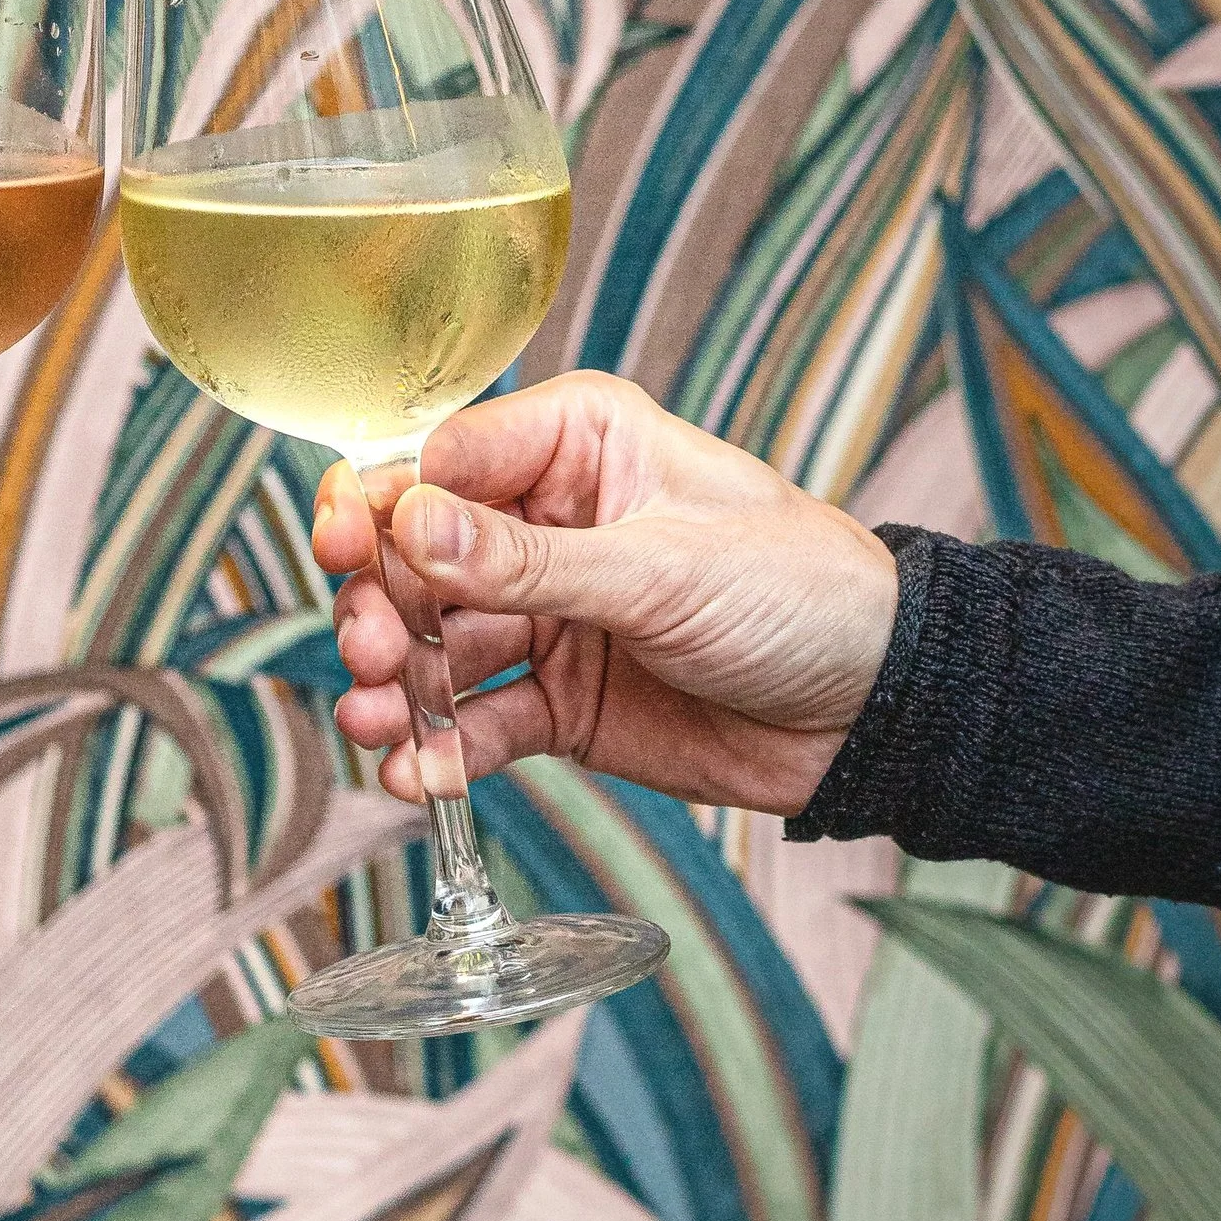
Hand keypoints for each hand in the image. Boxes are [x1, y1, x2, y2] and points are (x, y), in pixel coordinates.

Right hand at [313, 373, 899, 817]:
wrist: (876, 709)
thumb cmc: (803, 592)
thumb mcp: (661, 568)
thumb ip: (528, 560)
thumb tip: (411, 526)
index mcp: (576, 445)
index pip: (442, 461)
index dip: (381, 503)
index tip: (344, 545)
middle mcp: (546, 522)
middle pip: (416, 559)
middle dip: (382, 608)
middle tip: (376, 653)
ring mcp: (546, 616)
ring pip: (433, 647)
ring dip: (396, 687)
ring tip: (379, 724)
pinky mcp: (556, 701)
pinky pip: (474, 723)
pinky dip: (438, 752)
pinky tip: (415, 774)